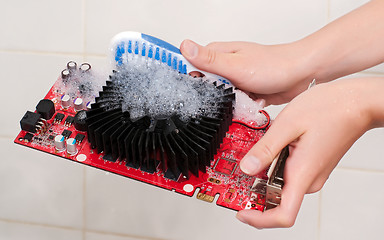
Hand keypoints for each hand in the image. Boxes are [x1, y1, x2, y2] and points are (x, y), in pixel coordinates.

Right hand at [180, 40, 314, 105]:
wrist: (303, 75)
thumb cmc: (274, 65)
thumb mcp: (235, 64)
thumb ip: (208, 60)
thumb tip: (184, 46)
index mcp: (218, 54)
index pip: (191, 65)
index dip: (189, 79)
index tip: (195, 89)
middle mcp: (226, 66)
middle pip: (205, 86)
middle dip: (213, 96)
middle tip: (227, 95)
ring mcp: (236, 80)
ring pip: (220, 98)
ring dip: (229, 103)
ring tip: (243, 98)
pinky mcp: (246, 92)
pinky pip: (235, 105)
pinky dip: (242, 108)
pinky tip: (252, 103)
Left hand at [235, 78, 381, 227]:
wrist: (355, 103)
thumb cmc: (329, 109)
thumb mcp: (288, 125)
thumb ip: (266, 149)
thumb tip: (246, 168)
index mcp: (303, 173)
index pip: (283, 215)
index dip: (260, 219)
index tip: (241, 212)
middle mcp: (309, 179)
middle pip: (277, 200)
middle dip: (255, 191)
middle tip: (237, 174)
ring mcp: (312, 173)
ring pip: (281, 185)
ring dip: (263, 176)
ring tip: (253, 154)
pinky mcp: (312, 166)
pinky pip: (289, 174)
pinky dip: (273, 167)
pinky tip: (268, 149)